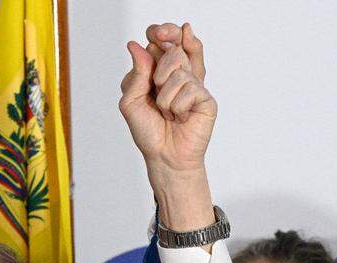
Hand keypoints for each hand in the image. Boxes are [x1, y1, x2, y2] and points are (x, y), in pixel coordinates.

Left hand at [120, 26, 214, 172]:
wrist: (164, 156)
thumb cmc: (148, 130)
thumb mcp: (131, 101)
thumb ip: (135, 74)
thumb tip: (135, 45)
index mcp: (159, 69)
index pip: (162, 39)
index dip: (160, 32)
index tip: (156, 34)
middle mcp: (178, 73)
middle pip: (174, 50)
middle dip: (161, 67)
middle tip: (157, 85)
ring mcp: (194, 85)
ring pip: (179, 72)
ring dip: (165, 98)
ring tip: (167, 112)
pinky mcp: (206, 98)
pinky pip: (190, 90)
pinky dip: (178, 107)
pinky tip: (181, 117)